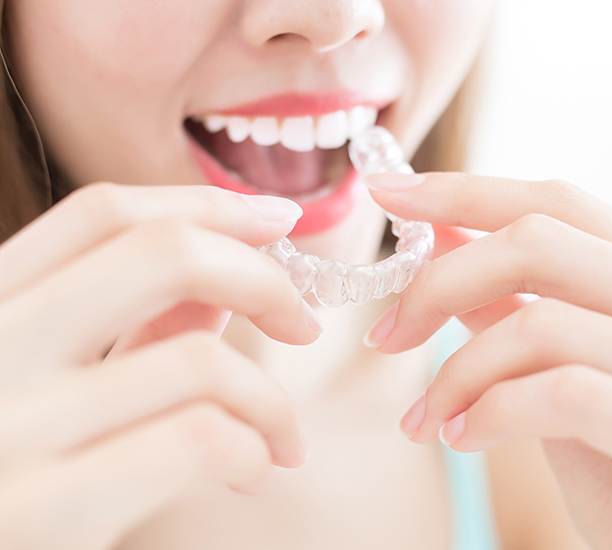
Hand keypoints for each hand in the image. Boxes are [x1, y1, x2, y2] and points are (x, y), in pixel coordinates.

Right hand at [0, 183, 318, 549]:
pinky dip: (250, 448)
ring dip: (270, 399)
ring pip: (199, 359)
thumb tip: (227, 277)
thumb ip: (134, 324)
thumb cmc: (27, 468)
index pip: (103, 214)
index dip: (206, 204)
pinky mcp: (36, 512)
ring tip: (283, 437)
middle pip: (162, 254)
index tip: (278, 220)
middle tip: (304, 322)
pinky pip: (197, 439)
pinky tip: (253, 474)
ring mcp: (4, 428)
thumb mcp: (58, 381)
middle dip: (261, 278)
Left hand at [365, 172, 611, 548]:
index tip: (388, 192)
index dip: (462, 192)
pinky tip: (460, 439)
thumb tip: (438, 236)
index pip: (552, 202)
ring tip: (423, 420)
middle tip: (383, 335)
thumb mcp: (552, 360)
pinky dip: (489, 413)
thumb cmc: (606, 442)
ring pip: (537, 323)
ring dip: (453, 375)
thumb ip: (504, 296)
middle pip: (536, 241)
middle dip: (438, 284)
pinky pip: (558, 392)